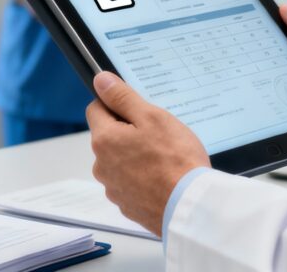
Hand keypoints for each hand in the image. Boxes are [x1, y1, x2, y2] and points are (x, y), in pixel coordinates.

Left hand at [86, 72, 209, 235]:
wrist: (190, 205)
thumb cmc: (175, 160)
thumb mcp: (151, 117)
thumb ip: (122, 97)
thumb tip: (100, 81)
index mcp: (104, 140)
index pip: (96, 108)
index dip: (116, 104)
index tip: (137, 110)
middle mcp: (102, 166)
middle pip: (109, 136)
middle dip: (128, 131)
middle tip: (158, 134)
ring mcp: (114, 188)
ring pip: (120, 160)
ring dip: (135, 155)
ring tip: (164, 158)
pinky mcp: (127, 204)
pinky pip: (130, 182)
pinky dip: (143, 177)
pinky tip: (163, 177)